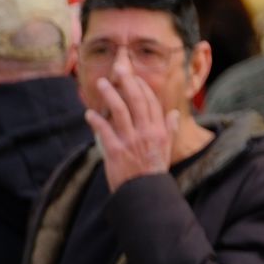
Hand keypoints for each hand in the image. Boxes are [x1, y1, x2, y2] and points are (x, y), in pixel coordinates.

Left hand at [85, 67, 176, 189]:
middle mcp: (146, 133)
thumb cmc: (153, 171)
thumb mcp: (167, 149)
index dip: (142, 87)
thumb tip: (174, 113)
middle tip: (118, 70)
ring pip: (120, 111)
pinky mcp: (115, 151)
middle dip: (127, 82)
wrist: (144, 193)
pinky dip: (96, 120)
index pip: (151, 102)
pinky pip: (104, 131)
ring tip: (101, 84)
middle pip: (136, 101)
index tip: (133, 77)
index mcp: (159, 131)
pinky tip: (89, 113)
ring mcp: (131, 141)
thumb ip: (170, 130)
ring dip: (109, 95)